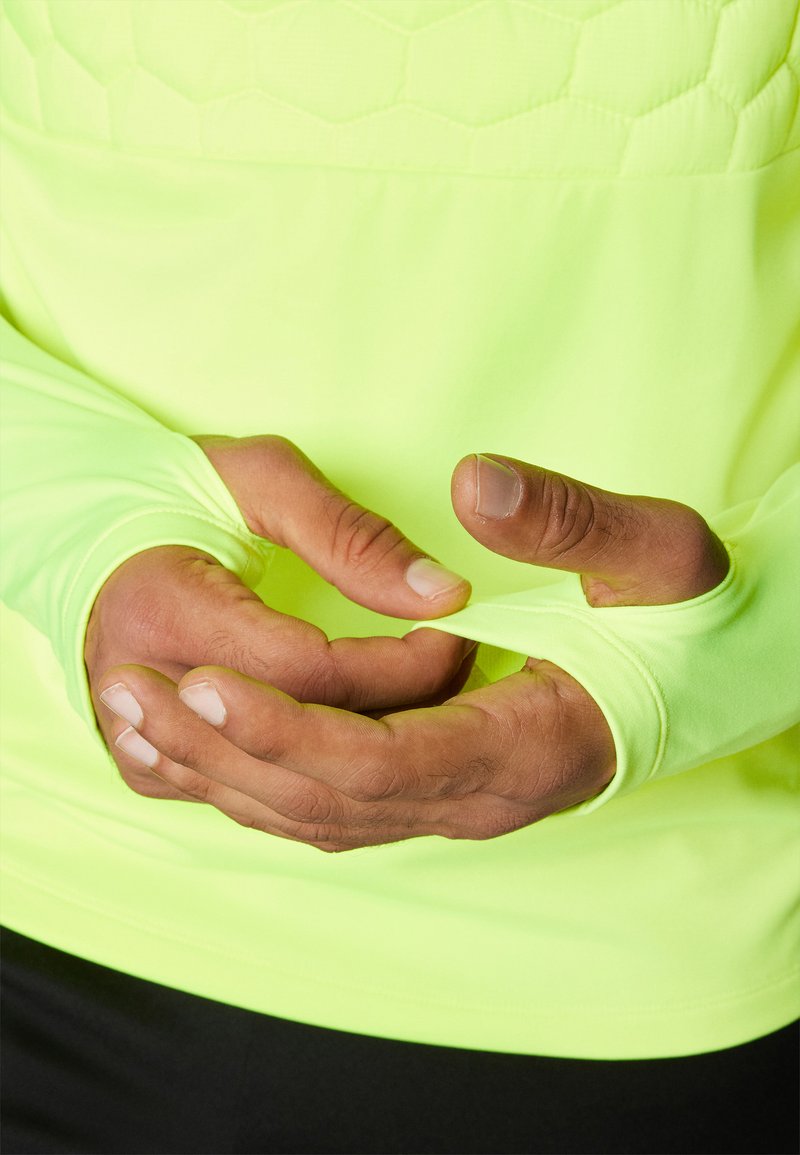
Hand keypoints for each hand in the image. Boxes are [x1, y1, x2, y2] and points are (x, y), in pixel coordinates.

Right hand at [88, 434, 473, 800]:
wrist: (87, 536)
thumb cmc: (177, 490)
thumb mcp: (264, 479)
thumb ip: (351, 536)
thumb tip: (441, 595)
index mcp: (163, 606)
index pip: (309, 671)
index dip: (398, 663)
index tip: (457, 634)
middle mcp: (139, 689)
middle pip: (302, 734)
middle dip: (401, 710)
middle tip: (459, 668)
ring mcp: (136, 740)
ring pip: (281, 781)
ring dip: (370, 748)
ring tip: (428, 699)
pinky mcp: (145, 768)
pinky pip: (252, 794)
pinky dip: (319, 771)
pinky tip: (371, 737)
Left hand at [97, 454, 729, 842]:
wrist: (709, 673)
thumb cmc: (691, 615)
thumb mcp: (662, 550)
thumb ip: (573, 519)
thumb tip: (474, 485)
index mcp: (532, 747)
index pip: (384, 764)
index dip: (289, 730)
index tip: (203, 681)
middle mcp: (484, 798)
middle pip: (328, 801)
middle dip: (223, 754)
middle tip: (127, 693)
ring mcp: (457, 802)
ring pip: (319, 815)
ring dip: (222, 771)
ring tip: (133, 713)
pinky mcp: (437, 786)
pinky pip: (331, 804)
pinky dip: (256, 778)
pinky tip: (195, 742)